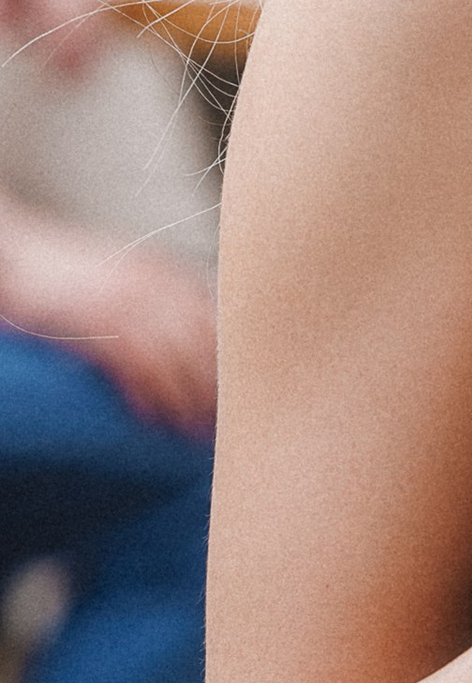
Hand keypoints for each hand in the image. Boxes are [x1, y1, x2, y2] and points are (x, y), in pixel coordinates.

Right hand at [0, 204, 218, 433]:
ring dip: (185, 400)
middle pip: (202, 342)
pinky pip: (135, 367)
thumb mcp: (122, 275)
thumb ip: (156, 297)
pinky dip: (147, 396)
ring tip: (191, 429)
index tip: (237, 387)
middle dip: (214, 385)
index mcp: (162, 271)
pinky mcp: (97, 323)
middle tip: (222, 419)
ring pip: (174, 360)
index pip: (213, 317)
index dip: (227, 357)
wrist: (14, 252)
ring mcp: (125, 302)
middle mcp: (152, 284)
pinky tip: (150, 417)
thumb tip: (187, 337)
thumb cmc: (64, 272)